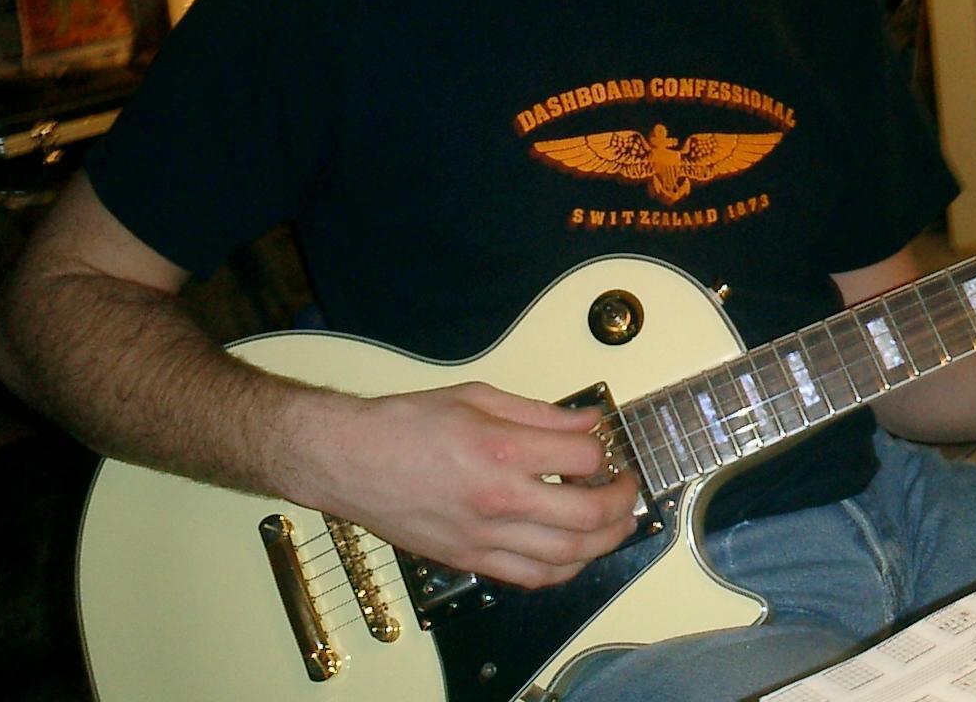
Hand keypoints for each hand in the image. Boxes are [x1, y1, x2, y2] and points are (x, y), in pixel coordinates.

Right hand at [287, 381, 639, 589]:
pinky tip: (574, 552)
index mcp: (501, 449)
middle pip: (588, 515)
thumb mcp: (476, 396)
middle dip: (621, 501)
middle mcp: (498, 499)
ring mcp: (484, 536)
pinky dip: (564, 570)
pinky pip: (532, 578)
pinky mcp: (469, 560)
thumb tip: (585, 421)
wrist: (349, 460)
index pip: (581, 455)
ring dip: (604, 542)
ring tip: (615, 523)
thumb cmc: (403, 424)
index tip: (601, 443)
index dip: (601, 448)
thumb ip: (538, 413)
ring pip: (567, 556)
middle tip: (627, 487)